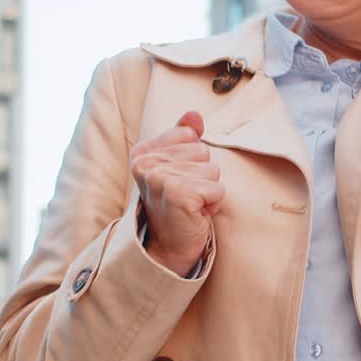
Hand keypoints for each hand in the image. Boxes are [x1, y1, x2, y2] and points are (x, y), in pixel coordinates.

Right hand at [129, 111, 223, 276]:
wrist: (169, 246)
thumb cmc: (176, 204)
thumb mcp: (177, 166)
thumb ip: (184, 137)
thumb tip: (195, 114)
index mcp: (142, 151)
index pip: (190, 136)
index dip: (194, 161)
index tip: (179, 181)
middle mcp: (146, 163)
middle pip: (203, 152)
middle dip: (203, 177)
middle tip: (186, 196)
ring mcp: (160, 179)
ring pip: (213, 170)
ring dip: (208, 191)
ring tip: (190, 204)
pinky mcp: (178, 195)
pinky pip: (217, 189)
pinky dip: (213, 204)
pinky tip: (195, 213)